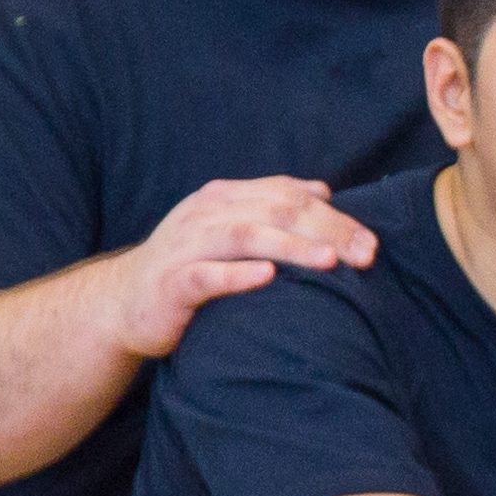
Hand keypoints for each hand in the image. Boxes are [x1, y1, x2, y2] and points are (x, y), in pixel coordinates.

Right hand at [105, 176, 375, 360]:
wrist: (123, 303)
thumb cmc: (192, 267)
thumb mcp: (231, 230)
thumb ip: (272, 209)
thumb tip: (323, 192)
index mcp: (225, 197)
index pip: (288, 195)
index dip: (334, 215)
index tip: (372, 241)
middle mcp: (206, 214)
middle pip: (276, 211)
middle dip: (327, 231)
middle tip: (366, 254)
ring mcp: (185, 246)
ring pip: (245, 236)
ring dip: (291, 247)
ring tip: (329, 261)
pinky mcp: (170, 282)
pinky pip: (205, 275)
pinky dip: (237, 275)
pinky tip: (267, 278)